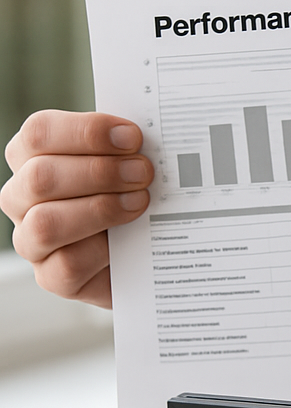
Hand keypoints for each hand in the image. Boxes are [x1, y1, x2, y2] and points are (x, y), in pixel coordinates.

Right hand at [1, 110, 151, 307]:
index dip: (87, 131)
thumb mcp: (129, 165)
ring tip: (140, 201)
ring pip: (46, 223)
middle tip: (144, 172)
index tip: (133, 136)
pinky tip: (127, 241)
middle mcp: (22, 197)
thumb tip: (151, 135)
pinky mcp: (52, 277)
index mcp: (33, 157)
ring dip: (99, 209)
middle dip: (99, 172)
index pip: (40, 132)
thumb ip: (128, 148)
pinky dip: (102, 250)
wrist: (145, 254)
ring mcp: (32, 239)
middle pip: (41, 177)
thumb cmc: (132, 196)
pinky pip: (67, 263)